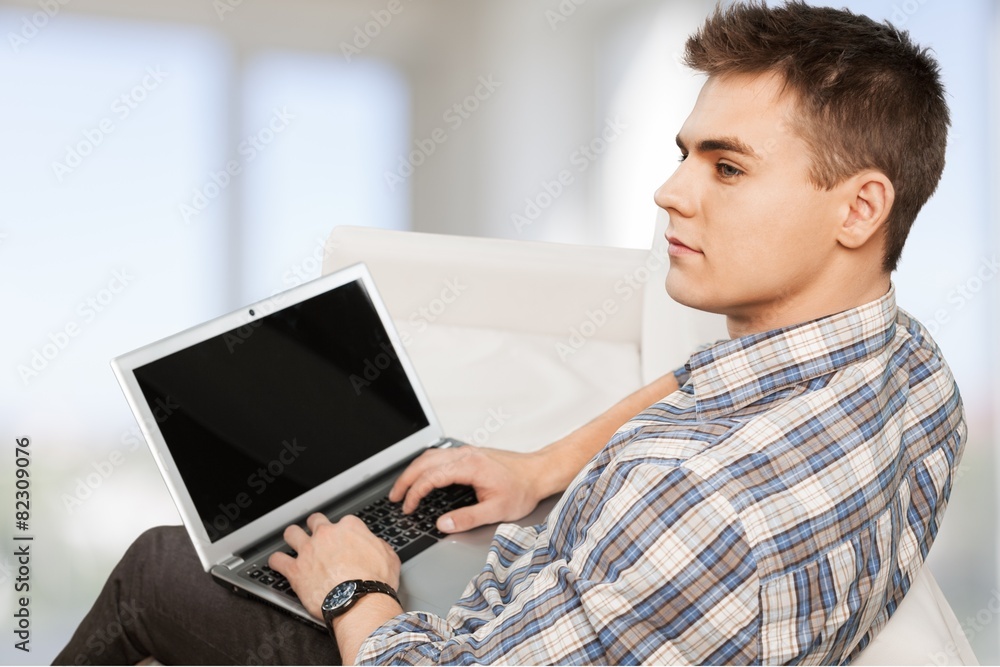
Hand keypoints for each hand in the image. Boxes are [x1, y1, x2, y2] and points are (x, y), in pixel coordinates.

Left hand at [268, 513, 400, 620]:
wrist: (360, 602)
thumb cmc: (375, 583)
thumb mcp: (389, 558)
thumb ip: (378, 546)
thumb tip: (375, 546)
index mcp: (349, 528)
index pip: (344, 521)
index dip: (343, 532)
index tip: (343, 540)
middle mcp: (326, 535)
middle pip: (315, 521)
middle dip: (315, 527)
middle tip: (318, 537)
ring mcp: (308, 551)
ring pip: (292, 534)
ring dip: (292, 537)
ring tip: (293, 542)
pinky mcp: (295, 570)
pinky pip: (277, 560)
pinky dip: (276, 562)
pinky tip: (277, 564)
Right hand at [389, 446, 546, 532]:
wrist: (539, 472)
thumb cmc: (522, 489)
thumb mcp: (496, 510)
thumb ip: (467, 518)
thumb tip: (442, 524)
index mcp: (469, 466)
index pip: (431, 477)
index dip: (415, 493)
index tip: (407, 507)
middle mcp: (465, 454)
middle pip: (424, 462)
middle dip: (406, 480)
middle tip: (394, 498)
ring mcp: (466, 451)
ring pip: (430, 456)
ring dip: (413, 471)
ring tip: (403, 488)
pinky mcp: (469, 454)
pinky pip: (439, 455)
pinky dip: (425, 465)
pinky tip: (423, 475)